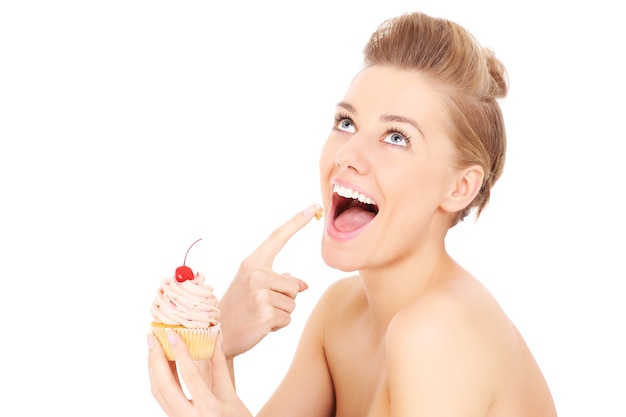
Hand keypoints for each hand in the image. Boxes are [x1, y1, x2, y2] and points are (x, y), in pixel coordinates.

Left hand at [148, 330, 251, 416]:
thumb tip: (215, 335)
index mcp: (209, 408)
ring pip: (158, 393)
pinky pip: (160, 397)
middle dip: (156, 360)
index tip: (171, 333)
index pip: (189, 376)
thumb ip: (219, 364)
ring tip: (152, 347)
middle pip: (164, 386)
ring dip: (153, 368)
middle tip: (151, 337)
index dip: (179, 353)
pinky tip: (159, 364)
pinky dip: (157, 378)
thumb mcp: (230, 393)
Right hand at [218, 203, 321, 358]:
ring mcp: (260, 293)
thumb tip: (304, 285)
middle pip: (294, 285)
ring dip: (281, 313)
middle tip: (260, 306)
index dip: (297, 222)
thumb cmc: (238, 309)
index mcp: (253, 263)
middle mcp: (256, 274)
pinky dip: (278, 325)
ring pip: (293, 303)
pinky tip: (260, 325)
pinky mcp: (265, 313)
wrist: (217, 335)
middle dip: (285, 299)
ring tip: (258, 315)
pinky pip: (288, 318)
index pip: (277, 238)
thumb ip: (278, 281)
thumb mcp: (254, 288)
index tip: (314, 207)